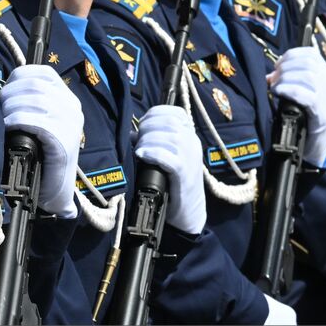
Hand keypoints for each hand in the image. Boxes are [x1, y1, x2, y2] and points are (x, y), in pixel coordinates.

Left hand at [0, 64, 82, 217]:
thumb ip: (29, 104)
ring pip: (35, 100)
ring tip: (3, 119)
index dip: (19, 76)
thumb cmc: (40, 154)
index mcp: (67, 98)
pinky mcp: (64, 140)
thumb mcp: (38, 122)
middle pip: (35, 84)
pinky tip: (9, 127)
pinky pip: (36, 120)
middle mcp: (73, 107)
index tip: (5, 89)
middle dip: (11, 93)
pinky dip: (17, 120)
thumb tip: (3, 90)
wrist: (53, 189)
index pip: (43, 72)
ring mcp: (71, 124)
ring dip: (12, 107)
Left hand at [134, 105, 205, 233]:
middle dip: (147, 127)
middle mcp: (193, 144)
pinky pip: (169, 157)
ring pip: (169, 138)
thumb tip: (132, 133)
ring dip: (148, 140)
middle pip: (169, 123)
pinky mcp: (185, 174)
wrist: (189, 212)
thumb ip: (154, 143)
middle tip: (137, 140)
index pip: (175, 113)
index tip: (142, 124)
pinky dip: (153, 153)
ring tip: (139, 150)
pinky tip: (142, 155)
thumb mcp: (166, 158)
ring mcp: (191, 159)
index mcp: (190, 136)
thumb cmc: (174, 184)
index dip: (155, 114)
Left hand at [268, 46, 325, 165]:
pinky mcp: (322, 113)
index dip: (291, 55)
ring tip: (275, 87)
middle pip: (308, 63)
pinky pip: (306, 94)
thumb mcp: (303, 94)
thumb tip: (271, 75)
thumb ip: (292, 80)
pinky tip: (279, 92)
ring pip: (307, 76)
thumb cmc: (305, 117)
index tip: (278, 65)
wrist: (316, 145)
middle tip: (273, 79)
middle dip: (285, 67)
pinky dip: (289, 90)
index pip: (311, 54)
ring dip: (285, 79)